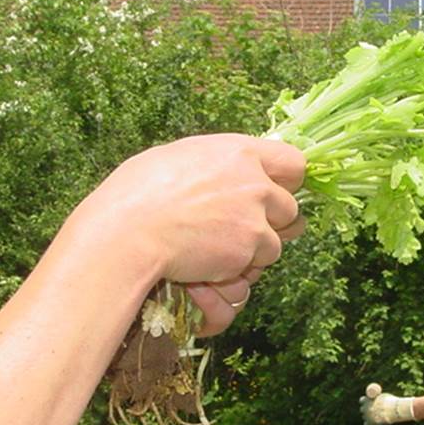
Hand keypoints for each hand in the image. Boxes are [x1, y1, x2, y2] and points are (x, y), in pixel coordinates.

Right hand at [84, 134, 305, 294]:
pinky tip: (207, 265)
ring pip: (275, 244)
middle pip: (291, 208)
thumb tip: (229, 170)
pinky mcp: (247, 251)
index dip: (287, 181)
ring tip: (215, 250)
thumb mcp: (180, 158)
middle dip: (272, 223)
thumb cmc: (138, 192)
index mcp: (240, 152)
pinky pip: (253, 268)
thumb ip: (218, 164)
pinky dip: (236, 273)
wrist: (129, 232)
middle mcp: (256, 183)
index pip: (294, 162)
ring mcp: (256, 219)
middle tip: (243, 229)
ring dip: (252, 252)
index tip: (275, 192)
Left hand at [361, 383, 414, 424]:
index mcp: (367, 400)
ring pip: (365, 417)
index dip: (365, 402)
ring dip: (369, 417)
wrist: (394, 410)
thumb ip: (377, 399)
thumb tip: (377, 401)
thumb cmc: (391, 402)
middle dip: (367, 410)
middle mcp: (365, 408)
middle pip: (362, 409)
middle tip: (373, 411)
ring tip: (376, 418)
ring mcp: (366, 416)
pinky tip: (374, 424)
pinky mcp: (370, 424)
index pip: (362, 400)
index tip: (369, 403)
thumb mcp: (383, 397)